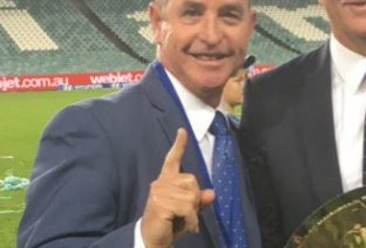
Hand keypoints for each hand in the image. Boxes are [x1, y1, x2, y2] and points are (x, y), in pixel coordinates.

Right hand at [141, 128, 214, 247]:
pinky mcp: (160, 203)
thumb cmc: (170, 224)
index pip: (172, 159)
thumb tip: (211, 193)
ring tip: (184, 220)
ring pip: (192, 196)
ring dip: (194, 213)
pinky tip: (189, 228)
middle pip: (192, 182)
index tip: (183, 130)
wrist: (152, 240)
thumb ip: (199, 201)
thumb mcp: (188, 211)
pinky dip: (192, 220)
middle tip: (187, 214)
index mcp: (166, 180)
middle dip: (195, 200)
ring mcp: (159, 192)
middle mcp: (161, 182)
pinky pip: (188, 208)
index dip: (179, 145)